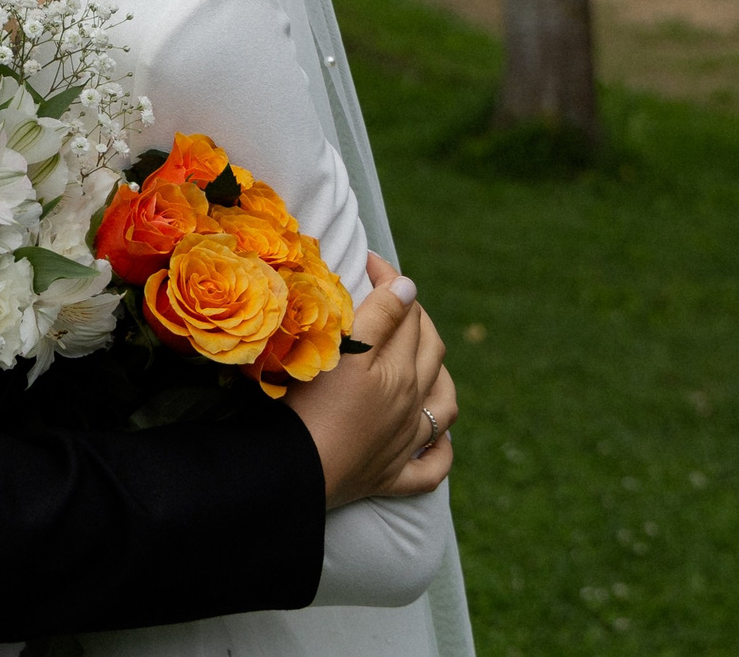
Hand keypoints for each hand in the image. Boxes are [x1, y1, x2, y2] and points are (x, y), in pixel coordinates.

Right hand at [286, 253, 455, 507]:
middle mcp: (409, 407)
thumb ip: (380, 318)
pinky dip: (439, 451)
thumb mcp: (342, 352)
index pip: (408, 314)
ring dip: (440, 381)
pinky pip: (430, 468)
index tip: (369, 261)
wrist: (295, 472)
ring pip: (442, 409)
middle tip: (391, 297)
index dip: (392, 281)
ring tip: (426, 364)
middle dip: (417, 319)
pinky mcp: (389, 478)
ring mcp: (403, 445)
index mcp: (398, 372)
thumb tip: (410, 286)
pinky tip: (437, 439)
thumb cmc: (309, 406)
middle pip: (431, 354)